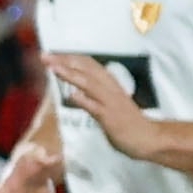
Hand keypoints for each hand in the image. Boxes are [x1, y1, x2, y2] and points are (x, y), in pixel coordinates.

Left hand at [43, 54, 164, 162]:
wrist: (147, 137)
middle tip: (45, 56)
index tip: (51, 54)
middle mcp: (110, 88)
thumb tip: (75, 91)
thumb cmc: (126, 121)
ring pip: (90, 84)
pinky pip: (96, 108)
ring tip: (54, 68)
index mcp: (109, 83)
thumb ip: (93, 95)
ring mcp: (110, 102)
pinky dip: (85, 100)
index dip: (69, 58)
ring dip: (71, 75)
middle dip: (65, 61)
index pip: (88, 64)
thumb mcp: (108, 103)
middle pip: (86, 69)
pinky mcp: (111, 118)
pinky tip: (72, 95)